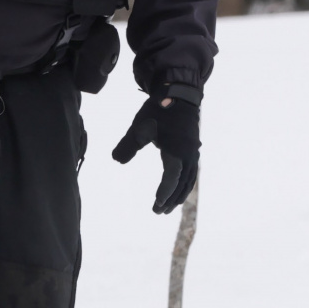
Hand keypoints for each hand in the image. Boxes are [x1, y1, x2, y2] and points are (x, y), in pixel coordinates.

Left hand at [111, 93, 199, 213]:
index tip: (156, 204)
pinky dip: (184, 185)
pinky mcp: (193, 150)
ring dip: (178, 195)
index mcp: (176, 152)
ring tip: (167, 208)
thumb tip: (115, 160)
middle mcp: (189, 156)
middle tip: (158, 212)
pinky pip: (191, 173)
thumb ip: (128, 145)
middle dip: (170, 199)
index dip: (164, 192)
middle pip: (181, 184)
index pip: (171, 178)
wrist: (179, 95)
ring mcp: (193, 153)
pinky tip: (176, 190)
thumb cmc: (158, 111)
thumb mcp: (139, 127)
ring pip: (188, 180)